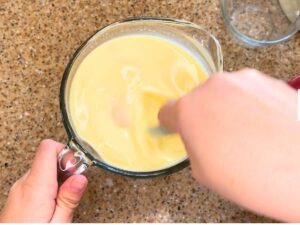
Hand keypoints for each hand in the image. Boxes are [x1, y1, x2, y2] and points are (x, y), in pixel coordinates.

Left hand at [0, 139, 87, 222]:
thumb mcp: (59, 223)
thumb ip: (69, 198)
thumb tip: (80, 178)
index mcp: (35, 187)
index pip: (48, 148)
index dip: (65, 152)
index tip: (76, 168)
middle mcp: (23, 184)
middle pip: (47, 158)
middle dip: (65, 168)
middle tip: (73, 188)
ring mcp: (18, 189)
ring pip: (43, 169)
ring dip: (58, 178)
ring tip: (62, 199)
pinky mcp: (17, 195)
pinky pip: (36, 180)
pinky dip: (49, 185)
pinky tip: (52, 203)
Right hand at [159, 69, 299, 220]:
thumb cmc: (252, 177)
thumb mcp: (203, 172)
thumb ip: (192, 144)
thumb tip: (198, 135)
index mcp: (189, 110)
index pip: (167, 111)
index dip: (171, 122)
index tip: (178, 128)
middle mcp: (212, 88)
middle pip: (198, 101)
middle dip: (205, 116)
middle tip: (224, 138)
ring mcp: (242, 80)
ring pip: (225, 94)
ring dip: (229, 108)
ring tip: (251, 132)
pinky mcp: (268, 79)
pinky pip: (249, 91)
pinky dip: (252, 104)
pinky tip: (266, 124)